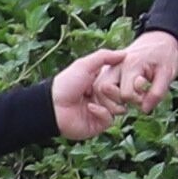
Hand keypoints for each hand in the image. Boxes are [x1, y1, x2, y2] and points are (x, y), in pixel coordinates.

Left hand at [49, 41, 176, 133]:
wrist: (52, 106)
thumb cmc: (66, 84)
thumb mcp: (84, 65)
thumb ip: (104, 57)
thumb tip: (124, 54)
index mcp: (100, 83)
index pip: (121, 82)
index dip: (123, 79)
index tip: (125, 76)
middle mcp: (102, 98)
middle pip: (122, 96)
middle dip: (116, 92)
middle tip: (105, 88)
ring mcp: (101, 112)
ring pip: (119, 108)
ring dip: (109, 102)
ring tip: (95, 98)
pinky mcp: (98, 124)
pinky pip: (109, 119)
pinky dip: (102, 112)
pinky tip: (89, 108)